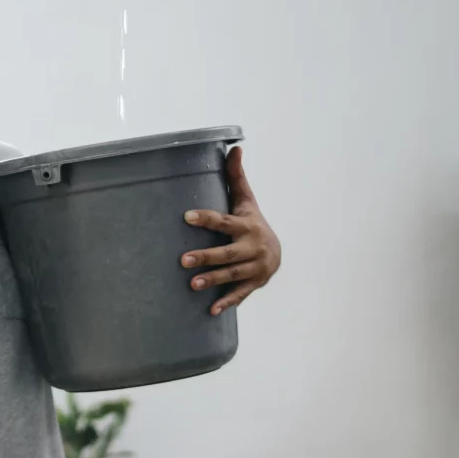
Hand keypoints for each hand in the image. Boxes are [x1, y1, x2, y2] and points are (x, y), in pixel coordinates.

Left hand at [180, 147, 280, 314]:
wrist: (277, 253)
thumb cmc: (251, 222)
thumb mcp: (246, 201)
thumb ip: (236, 177)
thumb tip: (235, 147)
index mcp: (246, 225)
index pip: (224, 221)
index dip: (206, 218)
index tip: (185, 216)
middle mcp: (252, 247)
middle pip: (228, 253)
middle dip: (206, 256)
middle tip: (182, 260)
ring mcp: (255, 268)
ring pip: (232, 275)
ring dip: (213, 280)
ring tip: (191, 284)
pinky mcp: (255, 284)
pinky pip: (240, 294)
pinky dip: (227, 302)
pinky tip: (211, 311)